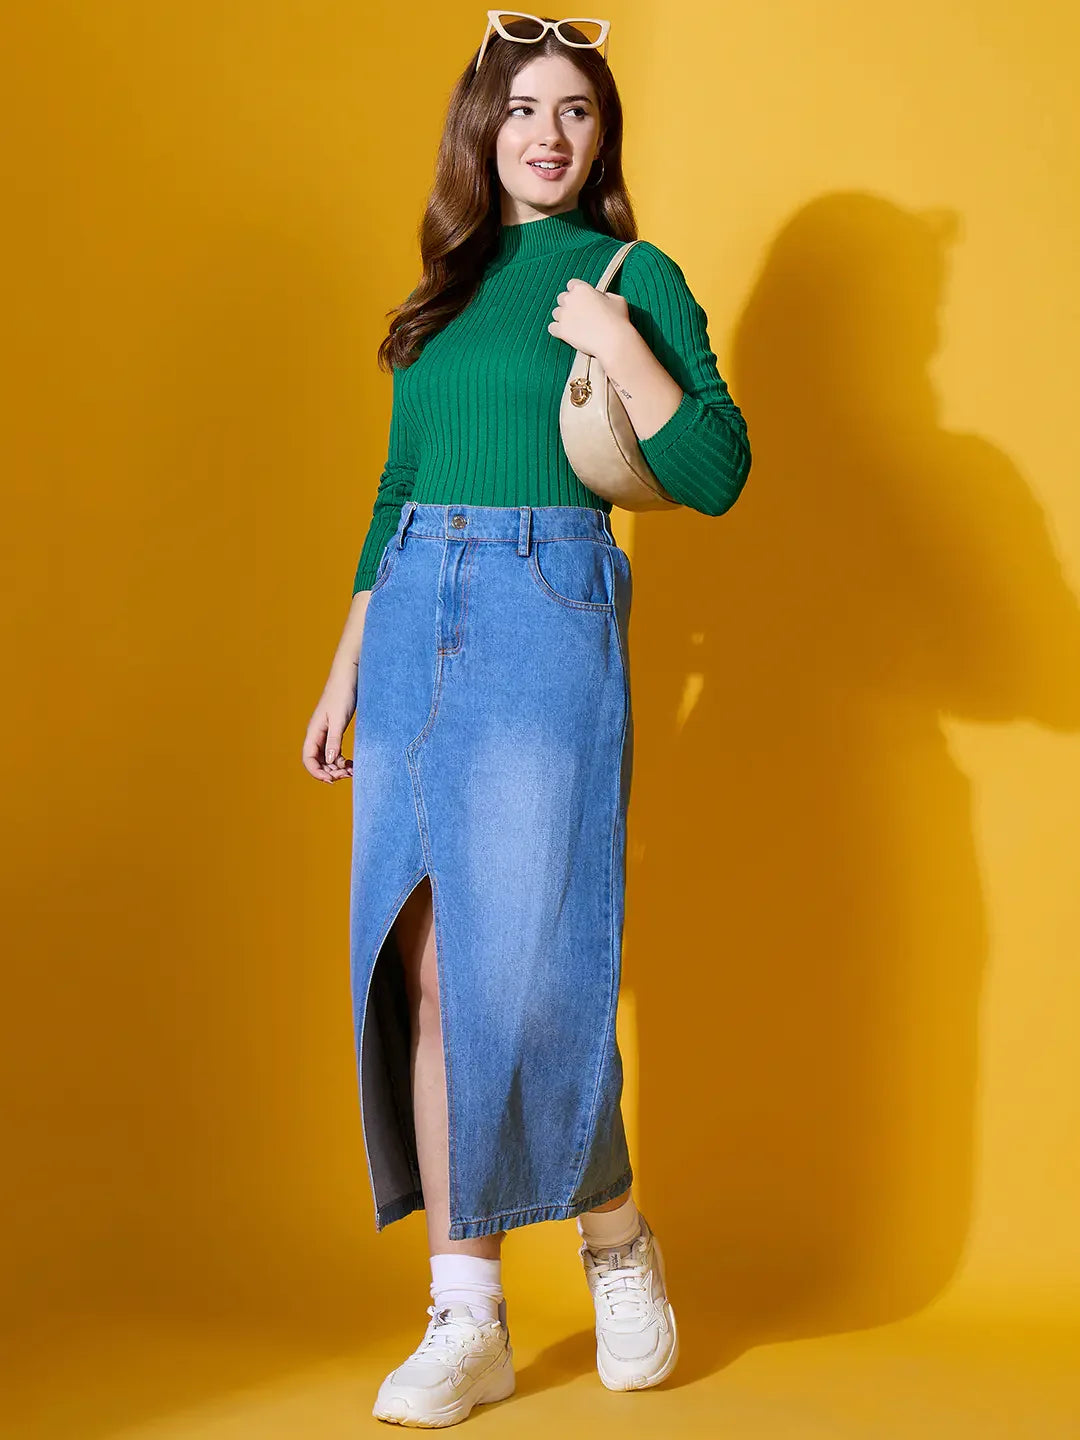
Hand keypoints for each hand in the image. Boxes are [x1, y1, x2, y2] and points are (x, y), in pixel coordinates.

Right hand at [302, 662, 357, 783]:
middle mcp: (317, 734)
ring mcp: (326, 732)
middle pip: (318, 761)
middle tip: (347, 775)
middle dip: (330, 772)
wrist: (349, 675)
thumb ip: (334, 740)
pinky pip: (335, 751)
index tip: (331, 780)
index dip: (317, 772)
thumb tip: (329, 760)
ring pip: (327, 758)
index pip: (308, 758)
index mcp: (314, 731)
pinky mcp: (336, 730)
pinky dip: (342, 759)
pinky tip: (352, 763)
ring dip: (337, 767)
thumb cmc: (342, 694)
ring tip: (352, 770)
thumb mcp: (338, 719)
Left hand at [547, 278, 631, 362]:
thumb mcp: (618, 300)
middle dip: (568, 305)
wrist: (613, 341)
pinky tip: (566, 333)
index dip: (577, 292)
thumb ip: (606, 295)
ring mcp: (564, 315)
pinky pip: (552, 328)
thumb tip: (602, 297)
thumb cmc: (618, 320)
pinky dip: (557, 330)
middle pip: (561, 298)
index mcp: (582, 288)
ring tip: (574, 326)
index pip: (572, 284)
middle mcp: (569, 299)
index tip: (582, 300)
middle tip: (578, 314)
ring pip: (556, 313)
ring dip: (563, 318)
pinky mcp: (561, 331)